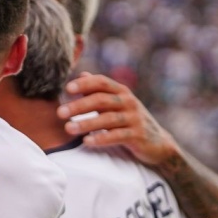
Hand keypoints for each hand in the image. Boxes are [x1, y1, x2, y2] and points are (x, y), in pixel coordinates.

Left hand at [57, 72, 177, 166]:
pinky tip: (86, 142)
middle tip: (60, 112)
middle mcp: (128, 102)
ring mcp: (134, 118)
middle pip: (101, 100)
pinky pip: (117, 136)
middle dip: (79, 106)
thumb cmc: (129, 121)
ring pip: (108, 119)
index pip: (102, 83)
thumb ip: (99, 91)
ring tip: (68, 128)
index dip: (85, 84)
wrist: (157, 143)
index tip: (67, 88)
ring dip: (86, 123)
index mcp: (121, 92)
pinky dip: (101, 138)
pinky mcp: (137, 135)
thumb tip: (82, 74)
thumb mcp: (115, 103)